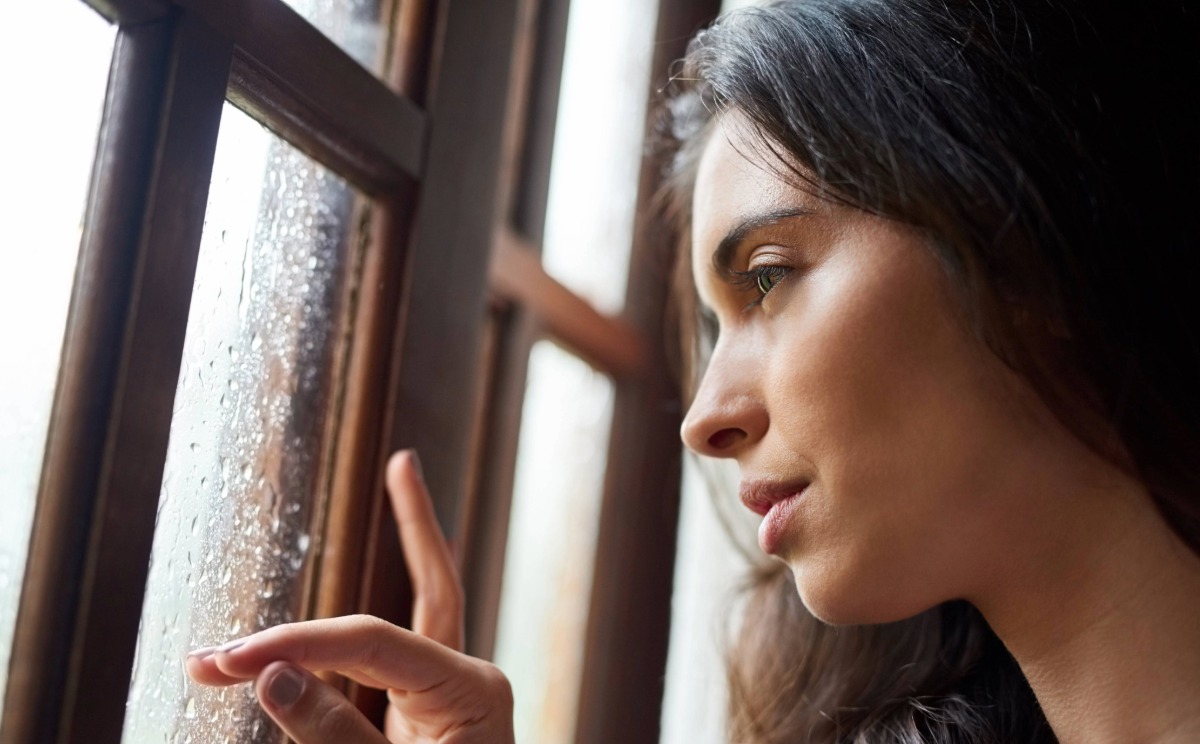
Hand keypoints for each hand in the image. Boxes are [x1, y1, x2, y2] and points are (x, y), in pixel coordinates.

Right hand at [186, 451, 513, 742]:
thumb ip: (332, 735)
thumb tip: (269, 670)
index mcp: (473, 692)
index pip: (371, 640)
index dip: (295, 640)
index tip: (224, 661)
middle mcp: (468, 681)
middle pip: (424, 591)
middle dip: (347, 575)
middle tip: (362, 504)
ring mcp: (450, 697)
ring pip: (423, 606)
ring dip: (388, 560)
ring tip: (408, 476)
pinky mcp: (425, 716)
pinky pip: (402, 652)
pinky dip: (372, 623)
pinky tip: (405, 550)